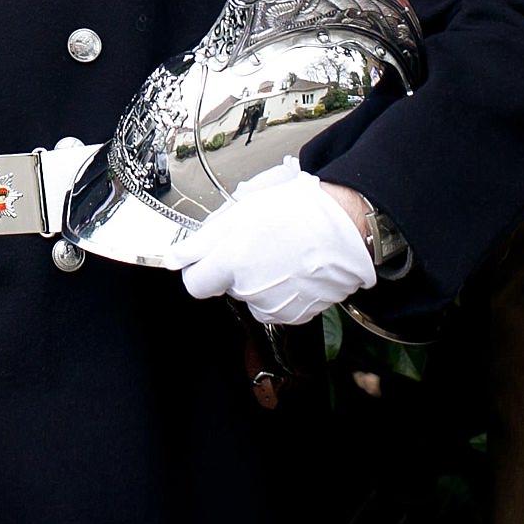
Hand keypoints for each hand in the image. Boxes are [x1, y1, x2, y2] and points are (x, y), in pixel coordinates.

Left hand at [173, 157, 376, 327]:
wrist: (346, 226)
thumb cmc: (297, 209)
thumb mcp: (242, 209)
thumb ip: (203, 240)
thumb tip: (177, 258)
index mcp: (231, 262)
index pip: (194, 283)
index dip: (199, 266)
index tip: (208, 255)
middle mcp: (249, 291)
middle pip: (226, 286)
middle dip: (233, 267)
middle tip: (256, 240)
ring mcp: (274, 306)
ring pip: (251, 297)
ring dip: (258, 280)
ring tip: (280, 251)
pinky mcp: (295, 315)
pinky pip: (276, 306)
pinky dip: (280, 291)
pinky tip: (294, 266)